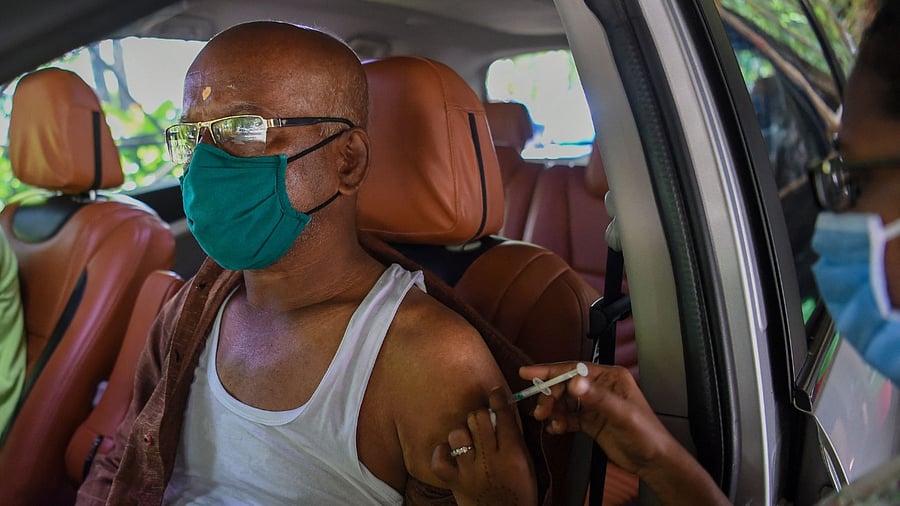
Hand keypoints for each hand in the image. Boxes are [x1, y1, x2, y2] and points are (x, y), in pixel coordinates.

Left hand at [430, 387, 536, 505]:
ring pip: (457, 435)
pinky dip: (441, 454)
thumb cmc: (520, 493)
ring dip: (461, 433)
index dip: (498, 399)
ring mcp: (471, 471)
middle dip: (479, 416)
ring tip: (467, 438)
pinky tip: (448, 451)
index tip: (494, 393)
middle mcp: (490, 459)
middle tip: (481, 422)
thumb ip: (516, 440)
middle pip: (478, 419)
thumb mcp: (526, 464)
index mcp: (512, 453)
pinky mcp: (456, 483)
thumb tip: (504, 414)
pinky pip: (439, 462)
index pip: (504, 415)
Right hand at [520, 362, 729, 505]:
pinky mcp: (591, 421)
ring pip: (565, 401)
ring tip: (545, 419)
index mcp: (610, 377)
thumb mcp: (622, 414)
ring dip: (553, 409)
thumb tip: (574, 383)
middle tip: (540, 407)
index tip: (528, 372)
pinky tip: (556, 429)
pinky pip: (569, 417)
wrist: (652, 460)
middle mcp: (600, 387)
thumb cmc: (645, 434)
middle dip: (550, 394)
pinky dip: (560, 422)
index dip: (550, 370)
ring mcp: (594, 404)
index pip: (574, 369)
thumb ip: (598, 398)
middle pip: (566, 384)